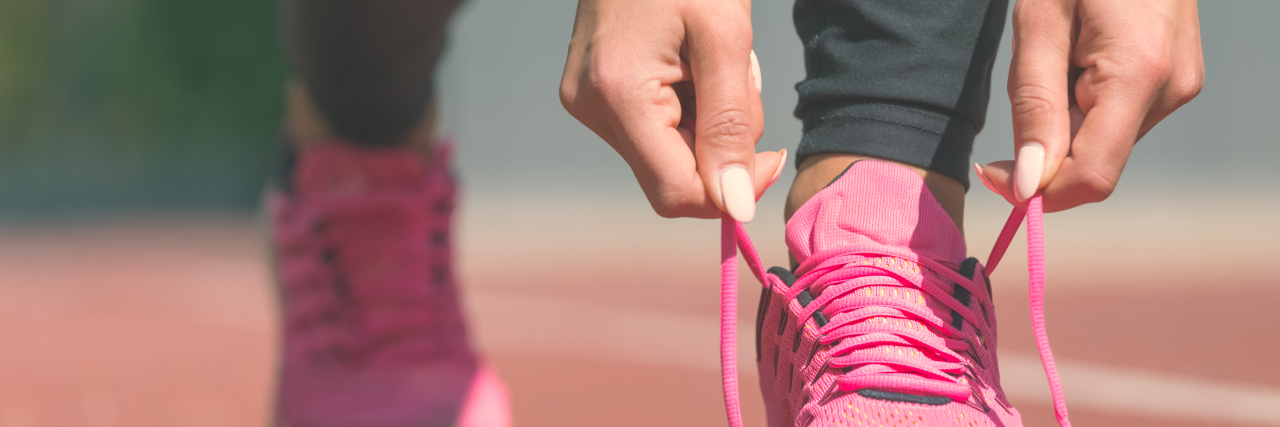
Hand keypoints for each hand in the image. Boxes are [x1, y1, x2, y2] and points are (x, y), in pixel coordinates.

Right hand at [559, 0, 783, 221]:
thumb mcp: (725, 37)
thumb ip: (732, 124)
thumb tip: (736, 206)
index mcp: (617, 95)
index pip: (676, 192)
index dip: (731, 188)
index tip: (772, 153)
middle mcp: (590, 108)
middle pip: (674, 173)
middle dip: (722, 140)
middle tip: (736, 76)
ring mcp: (586, 101)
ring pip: (668, 152)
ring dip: (708, 119)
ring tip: (710, 58)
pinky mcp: (592, 92)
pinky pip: (655, 127)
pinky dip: (689, 105)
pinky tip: (691, 61)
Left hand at [976, 0, 1203, 211]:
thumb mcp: (1038, 26)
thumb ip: (1033, 107)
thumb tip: (1027, 185)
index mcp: (1140, 76)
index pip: (1092, 176)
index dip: (1040, 191)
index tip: (993, 174)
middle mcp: (1172, 89)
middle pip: (1095, 160)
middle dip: (1046, 143)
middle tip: (1028, 81)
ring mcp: (1179, 85)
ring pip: (1104, 140)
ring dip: (1063, 118)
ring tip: (1060, 55)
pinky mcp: (1175, 79)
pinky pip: (1118, 117)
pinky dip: (1083, 102)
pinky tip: (1079, 56)